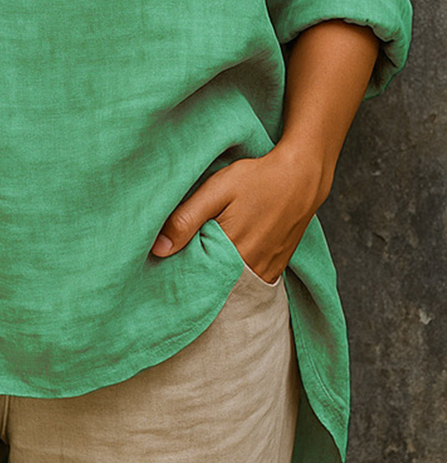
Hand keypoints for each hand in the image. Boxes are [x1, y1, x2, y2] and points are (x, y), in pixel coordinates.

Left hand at [149, 141, 333, 282]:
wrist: (302, 177)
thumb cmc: (258, 179)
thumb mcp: (217, 190)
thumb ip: (186, 218)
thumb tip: (158, 249)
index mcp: (230, 251)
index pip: (194, 277)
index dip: (178, 270)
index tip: (163, 264)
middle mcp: (250, 269)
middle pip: (212, 283)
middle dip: (194, 274)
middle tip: (179, 259)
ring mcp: (265, 271)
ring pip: (230, 285)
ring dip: (214, 275)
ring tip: (201, 255)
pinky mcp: (276, 268)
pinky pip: (248, 282)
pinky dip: (234, 275)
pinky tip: (225, 257)